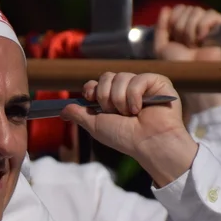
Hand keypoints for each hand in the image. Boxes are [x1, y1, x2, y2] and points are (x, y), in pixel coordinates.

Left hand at [62, 72, 197, 185]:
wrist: (148, 144)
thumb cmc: (125, 138)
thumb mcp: (96, 126)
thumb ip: (79, 114)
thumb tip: (62, 109)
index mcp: (114, 98)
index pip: (98, 82)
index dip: (92, 88)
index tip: (90, 98)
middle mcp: (128, 90)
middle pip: (107, 76)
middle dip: (106, 97)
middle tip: (115, 113)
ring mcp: (143, 85)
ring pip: (121, 77)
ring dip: (120, 100)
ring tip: (130, 114)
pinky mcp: (158, 82)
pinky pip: (138, 79)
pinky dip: (135, 97)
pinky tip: (141, 109)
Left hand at [154, 4, 220, 118]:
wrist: (193, 76)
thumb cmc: (178, 66)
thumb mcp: (161, 47)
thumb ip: (160, 27)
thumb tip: (165, 8)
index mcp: (184, 26)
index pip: (179, 8)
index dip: (174, 20)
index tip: (174, 37)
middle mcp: (197, 24)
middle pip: (187, 8)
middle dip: (181, 28)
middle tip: (185, 45)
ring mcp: (210, 26)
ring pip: (197, 11)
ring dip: (190, 30)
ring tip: (193, 45)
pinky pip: (211, 14)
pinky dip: (203, 26)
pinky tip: (202, 39)